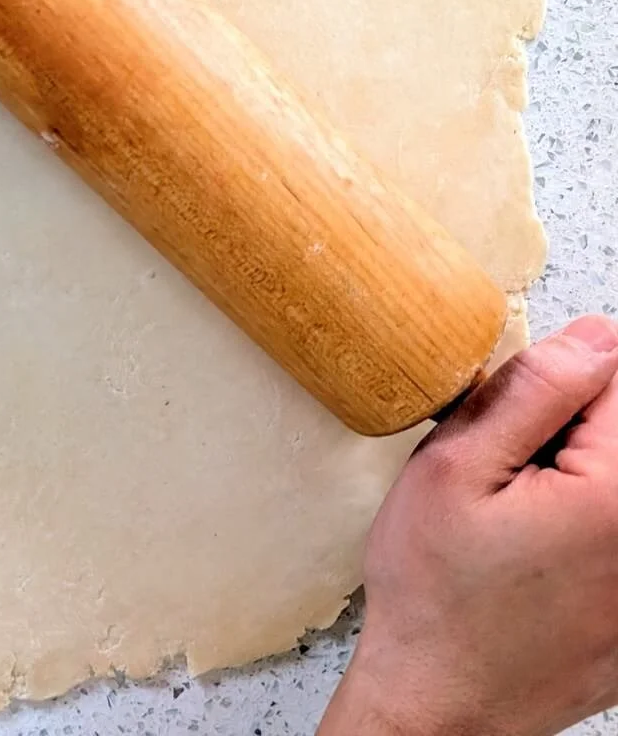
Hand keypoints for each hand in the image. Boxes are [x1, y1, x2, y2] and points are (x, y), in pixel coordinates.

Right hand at [319, 315, 617, 735]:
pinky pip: (611, 536)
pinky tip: (536, 559)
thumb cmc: (436, 590)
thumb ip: (532, 392)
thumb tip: (594, 336)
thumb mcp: (455, 468)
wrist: (442, 702)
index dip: (549, 386)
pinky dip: (580, 528)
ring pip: (613, 480)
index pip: (614, 377)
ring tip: (518, 519)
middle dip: (565, 432)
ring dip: (573, 479)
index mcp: (617, 494)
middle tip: (506, 475)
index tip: (508, 423)